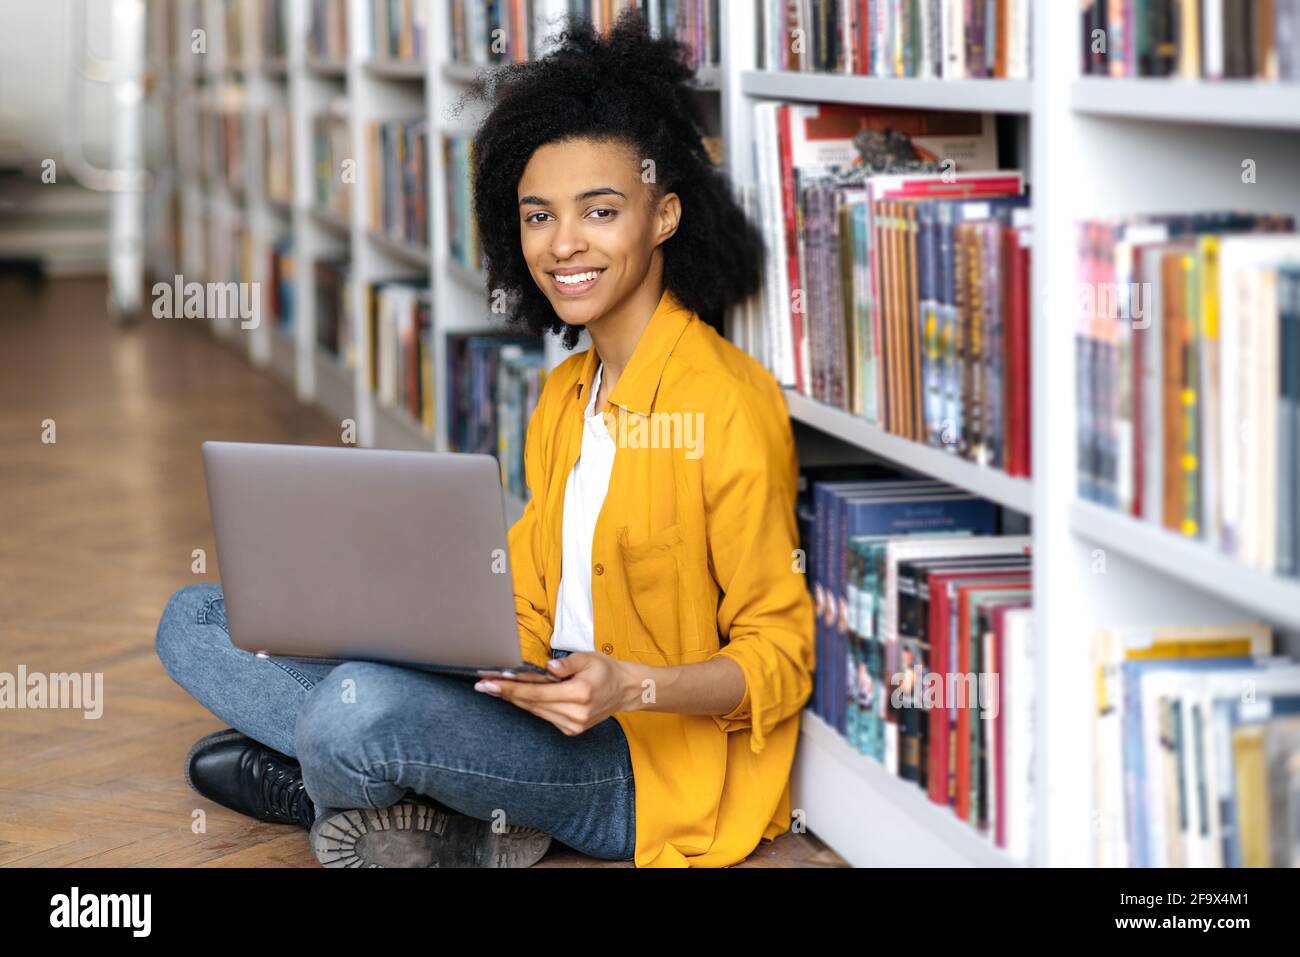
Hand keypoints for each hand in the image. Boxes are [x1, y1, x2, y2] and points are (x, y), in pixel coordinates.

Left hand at [473, 652, 638, 734]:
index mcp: (579, 694)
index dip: (510, 687)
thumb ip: (568, 663)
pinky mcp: (571, 730)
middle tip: (482, 684)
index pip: (536, 692)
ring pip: (535, 711)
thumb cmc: (605, 670)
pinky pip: (544, 716)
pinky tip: (517, 696)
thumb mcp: (589, 658)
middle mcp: (575, 714)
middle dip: (505, 693)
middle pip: (531, 703)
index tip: (489, 683)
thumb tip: (549, 667)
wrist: (624, 690)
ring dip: (514, 699)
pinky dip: (530, 705)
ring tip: (494, 688)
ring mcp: (573, 725)